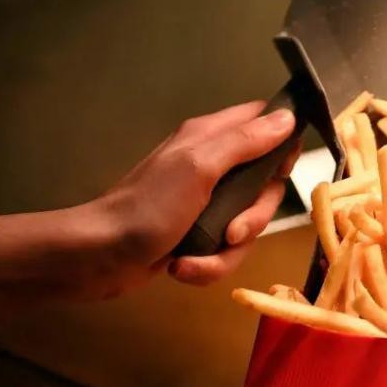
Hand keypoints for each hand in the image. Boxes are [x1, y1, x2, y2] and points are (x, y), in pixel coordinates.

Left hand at [92, 101, 299, 292]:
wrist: (98, 257)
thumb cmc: (146, 208)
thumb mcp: (199, 169)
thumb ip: (244, 142)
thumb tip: (287, 118)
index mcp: (210, 138)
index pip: (263, 123)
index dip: (281, 146)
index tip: (278, 174)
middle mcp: (211, 166)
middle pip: (263, 187)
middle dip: (254, 218)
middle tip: (232, 231)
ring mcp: (205, 204)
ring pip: (246, 226)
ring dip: (227, 252)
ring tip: (195, 259)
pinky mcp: (197, 236)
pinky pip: (225, 251)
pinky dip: (209, 265)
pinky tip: (182, 268)